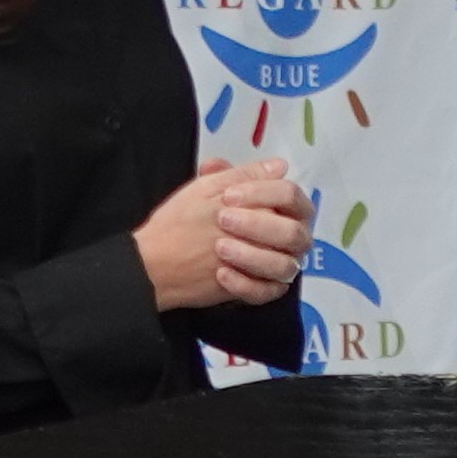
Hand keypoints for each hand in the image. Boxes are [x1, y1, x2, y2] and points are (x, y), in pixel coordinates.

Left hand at [136, 158, 309, 310]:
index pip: (291, 196)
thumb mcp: (210, 189)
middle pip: (293, 232)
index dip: (263, 193)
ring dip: (253, 256)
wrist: (163, 257)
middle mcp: (288, 237)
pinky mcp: (264, 290)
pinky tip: (221, 274)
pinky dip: (244, 284)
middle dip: (259, 225)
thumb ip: (241, 175)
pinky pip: (266, 292)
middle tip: (224, 220)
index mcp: (281, 208)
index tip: (230, 195)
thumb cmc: (189, 219)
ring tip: (220, 248)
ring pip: (284, 266)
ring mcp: (279, 266)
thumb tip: (277, 165)